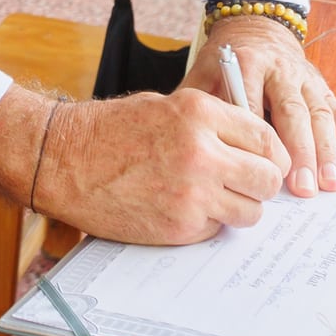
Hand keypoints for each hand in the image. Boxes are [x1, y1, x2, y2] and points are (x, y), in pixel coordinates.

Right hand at [37, 90, 287, 243]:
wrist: (62, 159)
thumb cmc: (110, 130)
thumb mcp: (166, 107)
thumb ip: (212, 123)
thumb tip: (252, 147)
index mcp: (200, 112)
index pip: (267, 139)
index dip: (272, 155)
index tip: (267, 164)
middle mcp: (202, 151)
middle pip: (267, 179)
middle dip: (261, 184)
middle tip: (246, 185)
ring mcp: (192, 192)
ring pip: (250, 211)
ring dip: (239, 208)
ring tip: (214, 199)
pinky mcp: (179, 225)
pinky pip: (217, 229)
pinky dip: (208, 223)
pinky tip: (182, 209)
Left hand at [183, 14, 335, 196]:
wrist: (254, 30)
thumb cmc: (223, 66)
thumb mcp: (202, 76)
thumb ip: (198, 106)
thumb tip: (187, 147)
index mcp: (246, 63)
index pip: (252, 101)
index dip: (257, 135)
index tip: (258, 168)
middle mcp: (280, 69)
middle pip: (292, 110)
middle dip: (300, 151)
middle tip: (302, 188)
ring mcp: (305, 77)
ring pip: (320, 113)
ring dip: (327, 151)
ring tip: (330, 184)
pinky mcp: (322, 86)